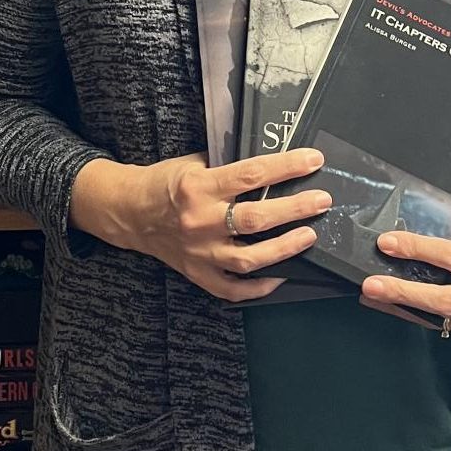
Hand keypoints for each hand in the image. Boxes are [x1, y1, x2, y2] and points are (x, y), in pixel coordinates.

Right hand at [70, 149, 334, 303]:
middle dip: (294, 209)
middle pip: (256, 219)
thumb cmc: (165, 181)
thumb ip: (228, 168)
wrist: (128, 211)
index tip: (313, 161)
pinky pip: (231, 288)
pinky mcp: (197, 273)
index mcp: (199, 186)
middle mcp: (200, 221)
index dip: (287, 167)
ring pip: (249, 259)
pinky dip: (258, 286)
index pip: (251, 174)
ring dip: (284, 248)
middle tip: (322, 201)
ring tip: (309, 236)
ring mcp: (199, 252)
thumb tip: (271, 167)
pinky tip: (281, 276)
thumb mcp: (194, 163)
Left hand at [359, 199, 450, 335]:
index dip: (418, 250)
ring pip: (441, 318)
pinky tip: (395, 305)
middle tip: (370, 285)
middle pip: (444, 301)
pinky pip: (447, 324)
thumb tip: (409, 230)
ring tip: (371, 296)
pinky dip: (419, 314)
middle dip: (403, 293)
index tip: (387, 243)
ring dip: (402, 307)